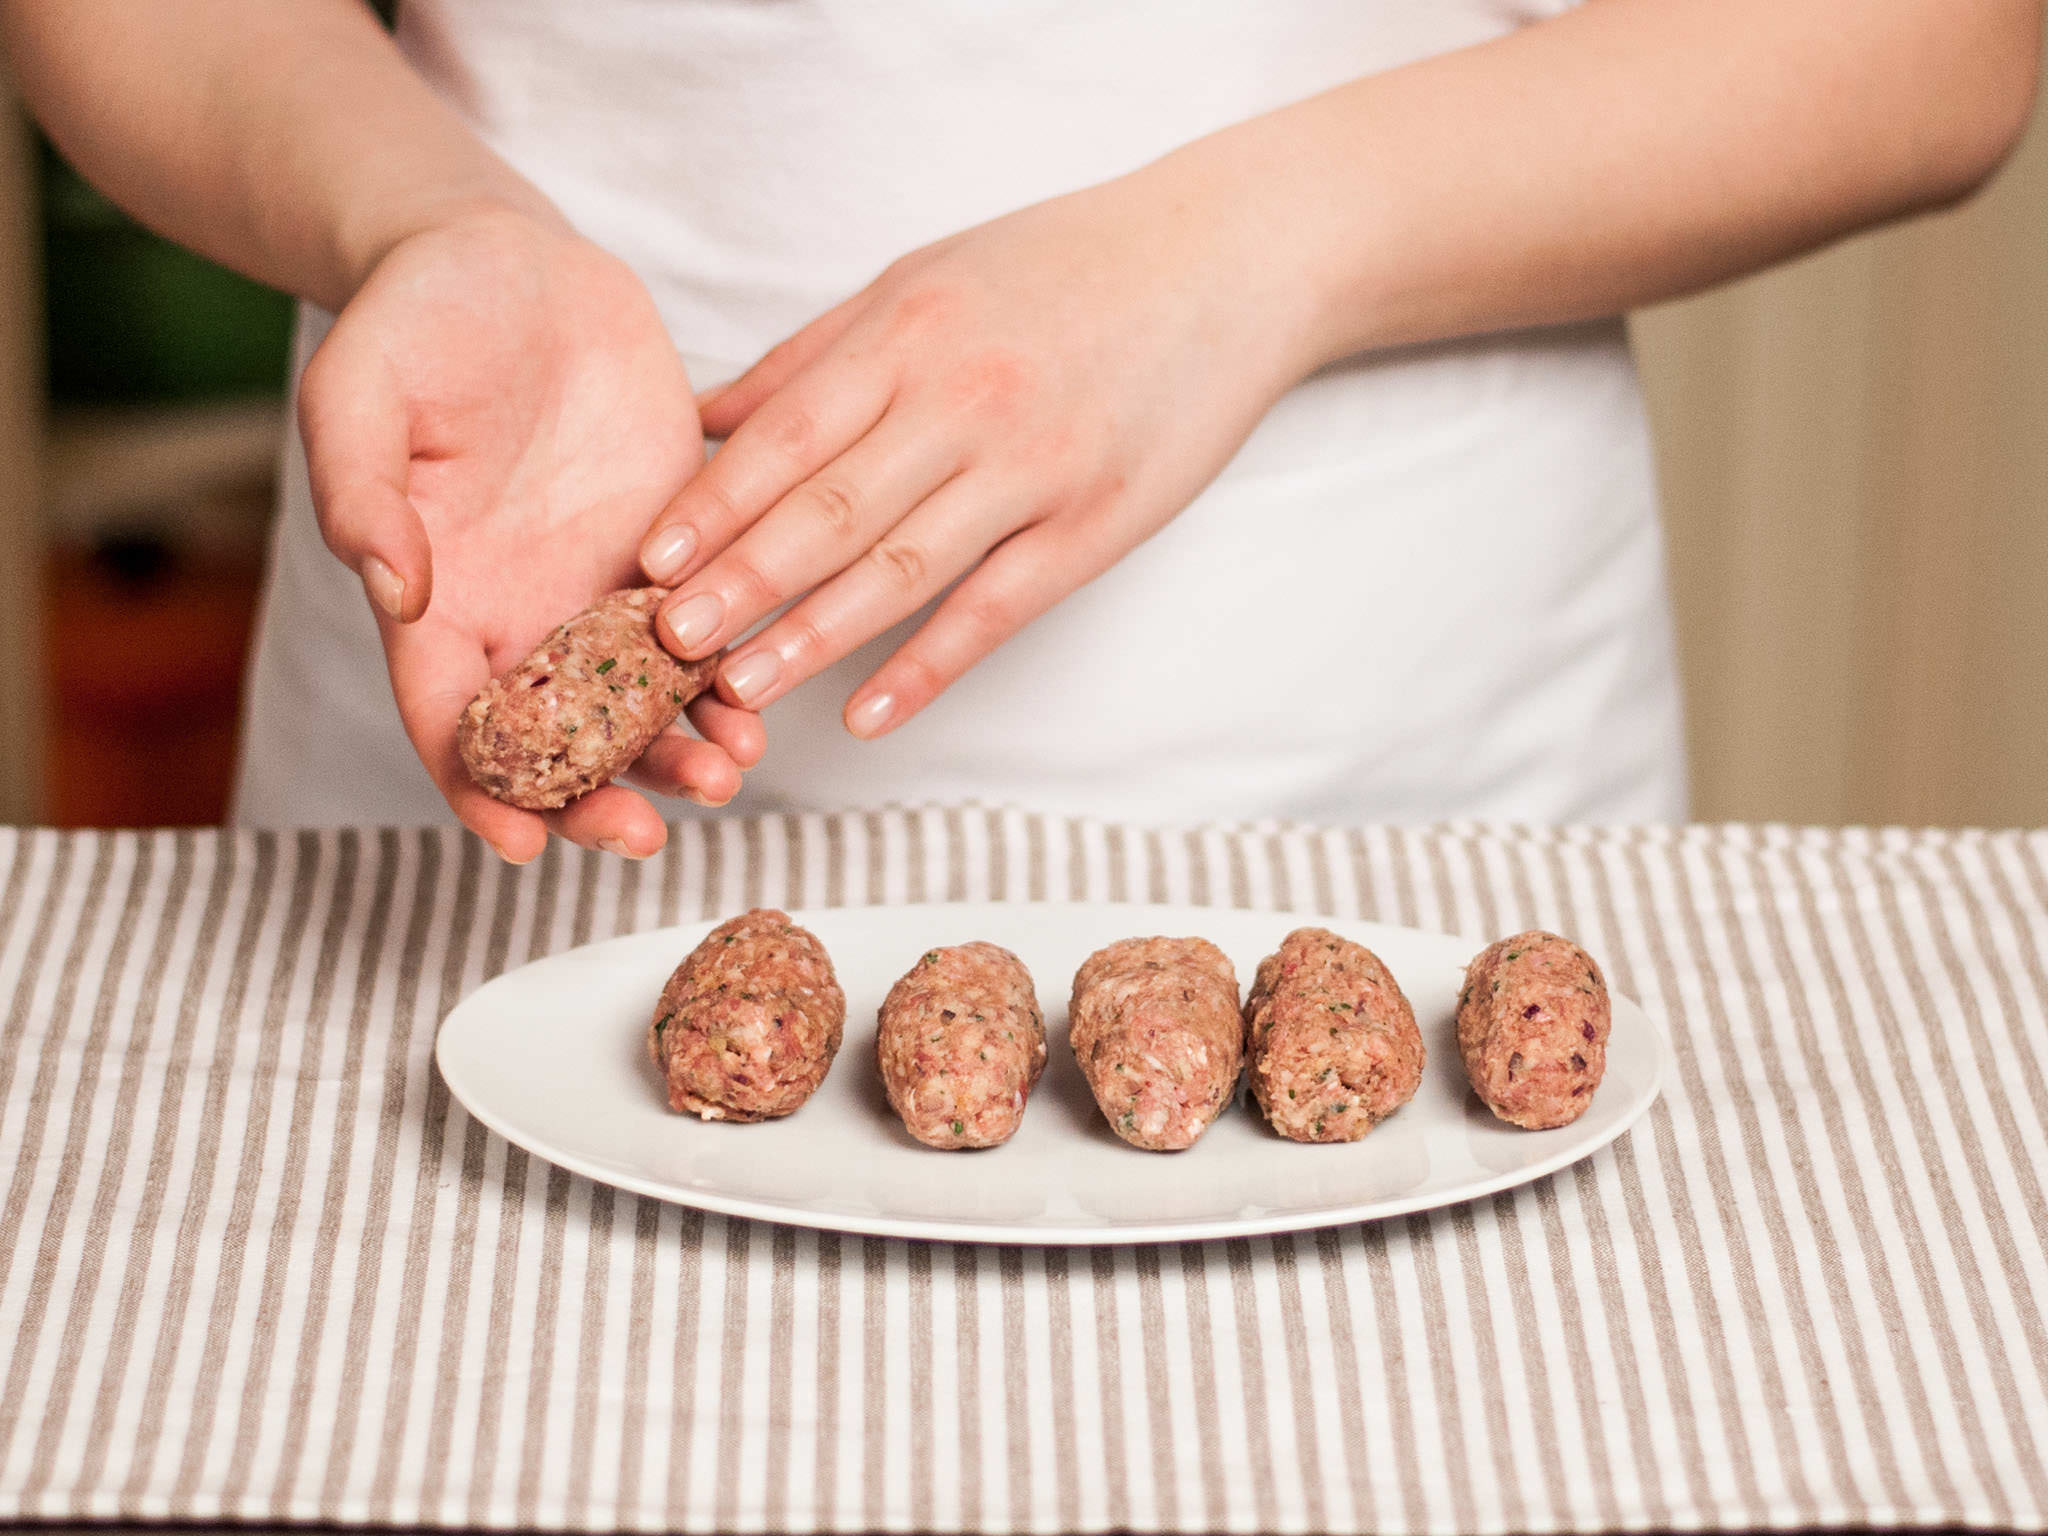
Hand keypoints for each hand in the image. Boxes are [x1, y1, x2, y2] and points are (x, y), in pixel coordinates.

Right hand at [299, 207, 764, 862]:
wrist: (511, 260)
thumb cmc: (414, 319)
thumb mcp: (358, 389)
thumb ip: (360, 492)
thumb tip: (392, 592)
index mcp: (434, 602)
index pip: (450, 725)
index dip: (482, 792)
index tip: (525, 842)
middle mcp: (518, 616)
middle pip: (556, 744)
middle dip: (600, 797)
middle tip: (647, 831)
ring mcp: (597, 591)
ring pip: (639, 708)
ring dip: (677, 753)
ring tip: (726, 772)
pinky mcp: (670, 553)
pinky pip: (701, 637)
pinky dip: (727, 680)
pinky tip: (758, 702)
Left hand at [635, 151, 1318, 734]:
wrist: (1225, 262)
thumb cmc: (1061, 268)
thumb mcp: (925, 279)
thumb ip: (814, 357)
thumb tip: (702, 418)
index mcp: (911, 332)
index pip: (790, 433)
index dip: (714, 504)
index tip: (648, 564)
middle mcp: (966, 400)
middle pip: (833, 509)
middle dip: (742, 582)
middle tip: (664, 646)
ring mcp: (1036, 467)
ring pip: (904, 569)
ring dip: (815, 637)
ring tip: (741, 689)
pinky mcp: (1096, 524)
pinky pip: (996, 610)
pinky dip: (928, 668)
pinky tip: (867, 714)